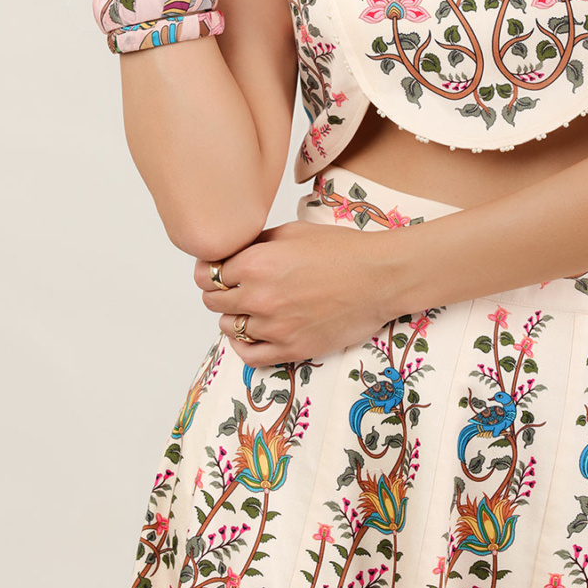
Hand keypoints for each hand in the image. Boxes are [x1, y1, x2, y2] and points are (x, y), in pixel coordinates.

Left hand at [194, 221, 405, 366]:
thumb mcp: (293, 231)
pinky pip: (249, 356)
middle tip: (234, 287)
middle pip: (214, 301)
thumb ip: (257, 243)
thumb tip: (231, 253)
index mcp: (257, 263)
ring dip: (233, 317)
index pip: (207, 274)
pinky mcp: (291, 349)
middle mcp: (260, 297)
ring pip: (228, 328)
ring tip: (250, 308)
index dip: (209, 270)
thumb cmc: (343, 250)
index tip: (217, 270)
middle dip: (220, 292)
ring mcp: (275, 327)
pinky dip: (243, 345)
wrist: (380, 277)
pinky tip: (251, 333)